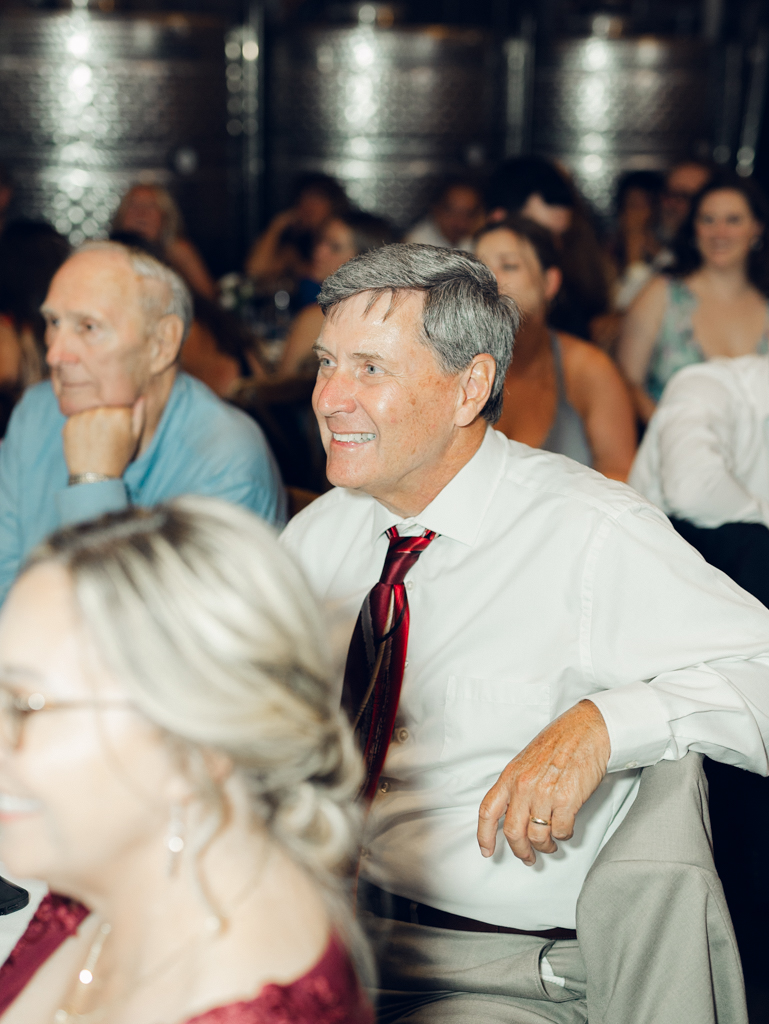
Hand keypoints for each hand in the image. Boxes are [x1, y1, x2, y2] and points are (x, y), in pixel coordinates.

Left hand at [63, 399, 145, 477]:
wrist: (94, 476)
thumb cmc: (118, 457)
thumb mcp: (134, 439)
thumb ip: (139, 416)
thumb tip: (141, 397)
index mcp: (119, 413)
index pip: (119, 401)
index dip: (118, 413)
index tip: (116, 425)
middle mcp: (100, 411)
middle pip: (102, 403)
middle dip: (104, 413)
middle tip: (103, 432)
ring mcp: (83, 416)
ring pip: (88, 408)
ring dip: (90, 417)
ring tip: (94, 436)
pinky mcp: (69, 423)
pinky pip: (75, 416)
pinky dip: (79, 424)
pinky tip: (84, 438)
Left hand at [477, 700, 610, 865]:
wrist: (587, 730)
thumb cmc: (559, 742)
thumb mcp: (526, 760)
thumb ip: (516, 785)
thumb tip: (512, 812)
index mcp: (510, 776)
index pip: (488, 811)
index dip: (484, 835)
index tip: (486, 850)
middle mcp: (524, 786)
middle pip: (513, 832)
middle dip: (520, 851)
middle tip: (528, 856)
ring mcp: (545, 794)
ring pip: (538, 836)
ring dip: (545, 846)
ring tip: (550, 845)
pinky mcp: (567, 800)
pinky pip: (561, 831)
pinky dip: (564, 836)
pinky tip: (566, 829)